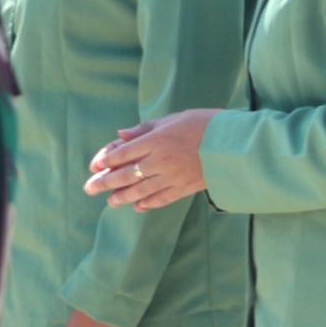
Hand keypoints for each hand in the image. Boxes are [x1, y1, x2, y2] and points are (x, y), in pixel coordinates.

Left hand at [85, 109, 216, 209]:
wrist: (236, 143)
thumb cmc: (206, 124)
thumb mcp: (174, 119)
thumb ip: (146, 128)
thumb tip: (121, 135)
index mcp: (156, 140)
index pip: (122, 152)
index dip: (105, 160)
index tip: (93, 167)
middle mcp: (160, 160)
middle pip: (126, 174)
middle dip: (105, 182)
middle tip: (89, 189)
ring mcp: (173, 176)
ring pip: (140, 190)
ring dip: (122, 197)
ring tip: (110, 202)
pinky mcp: (186, 188)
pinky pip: (162, 199)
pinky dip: (148, 204)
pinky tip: (138, 207)